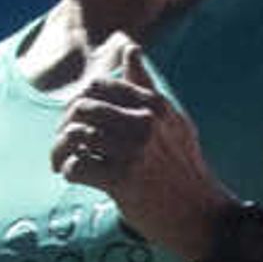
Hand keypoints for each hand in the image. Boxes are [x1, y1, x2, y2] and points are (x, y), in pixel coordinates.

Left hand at [54, 36, 229, 261]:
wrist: (201, 214)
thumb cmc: (184, 168)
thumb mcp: (173, 121)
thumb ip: (146, 85)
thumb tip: (129, 47)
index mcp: (154, 105)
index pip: (97, 86)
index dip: (79, 103)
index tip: (78, 122)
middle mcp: (145, 122)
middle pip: (81, 108)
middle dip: (65, 126)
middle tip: (65, 145)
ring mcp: (134, 151)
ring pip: (75, 136)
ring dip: (61, 152)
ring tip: (62, 163)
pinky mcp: (123, 180)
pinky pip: (78, 166)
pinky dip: (70, 172)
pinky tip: (77, 177)